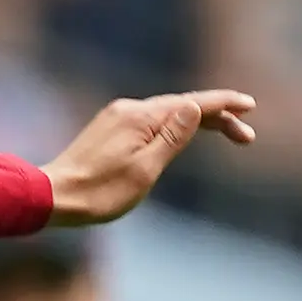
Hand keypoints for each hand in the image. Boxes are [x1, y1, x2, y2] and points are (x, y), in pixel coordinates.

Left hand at [42, 91, 256, 226]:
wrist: (51, 197)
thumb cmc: (98, 192)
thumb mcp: (144, 169)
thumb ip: (173, 137)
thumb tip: (195, 106)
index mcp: (141, 117)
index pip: (192, 103)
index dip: (224, 104)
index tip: (250, 105)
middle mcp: (129, 110)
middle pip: (182, 106)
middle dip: (217, 117)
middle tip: (247, 135)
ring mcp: (117, 118)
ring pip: (167, 113)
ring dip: (197, 122)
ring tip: (226, 133)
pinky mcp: (109, 129)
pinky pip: (151, 121)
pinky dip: (174, 126)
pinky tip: (183, 135)